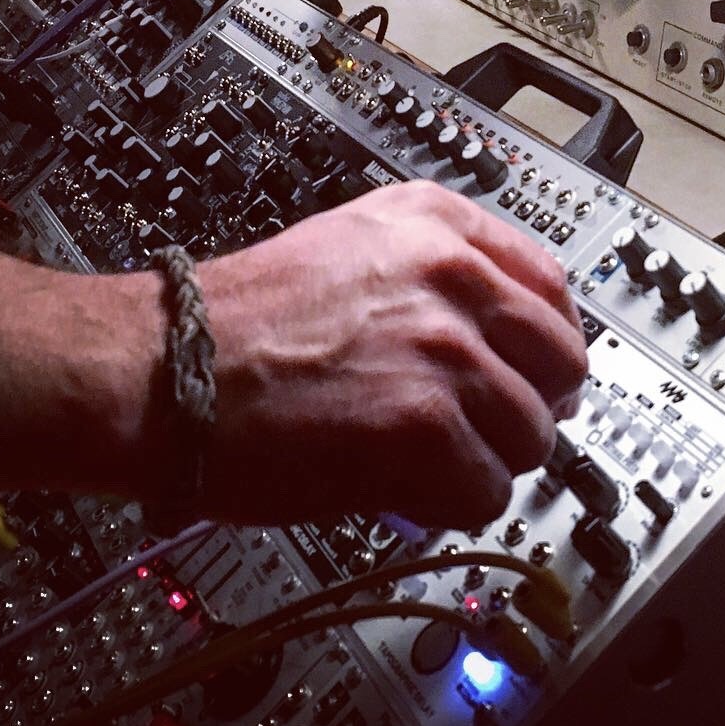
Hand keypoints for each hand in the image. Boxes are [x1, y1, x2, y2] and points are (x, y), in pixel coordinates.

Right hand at [196, 181, 586, 527]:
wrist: (165, 369)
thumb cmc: (238, 321)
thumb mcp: (353, 250)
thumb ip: (436, 278)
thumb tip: (506, 345)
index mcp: (435, 221)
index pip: (552, 285)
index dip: (550, 343)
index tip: (539, 371)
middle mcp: (450, 273)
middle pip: (560, 361)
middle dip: (533, 406)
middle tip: (492, 431)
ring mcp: (443, 346)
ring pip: (531, 434)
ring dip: (487, 460)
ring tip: (431, 463)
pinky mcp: (424, 423)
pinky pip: (488, 489)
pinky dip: (453, 504)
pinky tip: (408, 489)